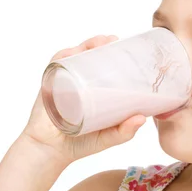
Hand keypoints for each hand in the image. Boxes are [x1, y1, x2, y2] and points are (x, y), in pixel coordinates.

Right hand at [22, 35, 145, 164]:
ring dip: (86, 45)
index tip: (129, 49)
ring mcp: (65, 82)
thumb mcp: (108, 138)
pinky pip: (56, 65)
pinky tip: (74, 51)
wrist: (51, 150)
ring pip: (76, 57)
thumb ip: (124, 131)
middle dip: (102, 44)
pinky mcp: (50, 84)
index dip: (117, 56)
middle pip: (92, 57)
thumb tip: (142, 118)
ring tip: (99, 42)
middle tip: (114, 40)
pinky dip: (64, 56)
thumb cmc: (82, 144)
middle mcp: (81, 83)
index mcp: (97, 92)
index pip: (108, 69)